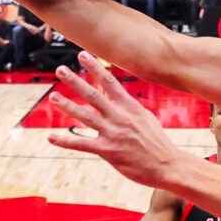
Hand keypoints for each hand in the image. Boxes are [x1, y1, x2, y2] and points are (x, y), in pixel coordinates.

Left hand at [46, 52, 184, 187]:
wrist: (168, 164)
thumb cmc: (157, 142)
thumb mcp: (144, 118)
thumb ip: (127, 106)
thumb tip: (113, 94)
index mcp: (130, 107)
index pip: (110, 82)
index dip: (95, 68)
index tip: (83, 55)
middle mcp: (120, 117)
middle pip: (93, 95)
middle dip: (75, 81)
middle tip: (60, 70)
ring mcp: (113, 133)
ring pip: (85, 116)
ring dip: (67, 105)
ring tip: (54, 97)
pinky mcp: (108, 151)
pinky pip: (82, 144)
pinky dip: (65, 140)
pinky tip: (52, 137)